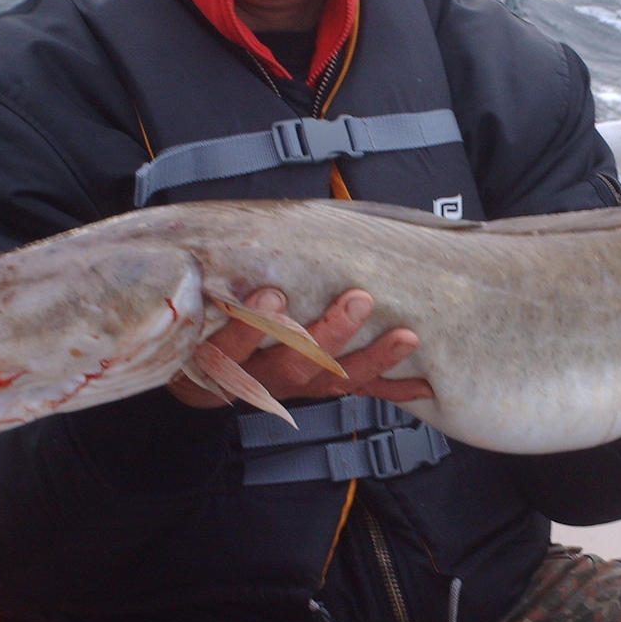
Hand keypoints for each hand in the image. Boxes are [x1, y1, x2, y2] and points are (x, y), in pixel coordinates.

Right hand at [168, 288, 434, 409]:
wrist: (207, 380)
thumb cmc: (209, 328)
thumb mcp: (198, 307)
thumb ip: (216, 278)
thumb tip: (238, 228)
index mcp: (227, 353)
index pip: (235, 343)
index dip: (253, 322)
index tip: (271, 293)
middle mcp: (262, 375)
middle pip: (295, 364)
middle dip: (330, 335)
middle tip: (359, 302)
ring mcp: (294, 386)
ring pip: (333, 379)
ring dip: (372, 359)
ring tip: (405, 337)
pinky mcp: (317, 390)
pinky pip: (356, 393)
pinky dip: (391, 390)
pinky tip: (421, 386)